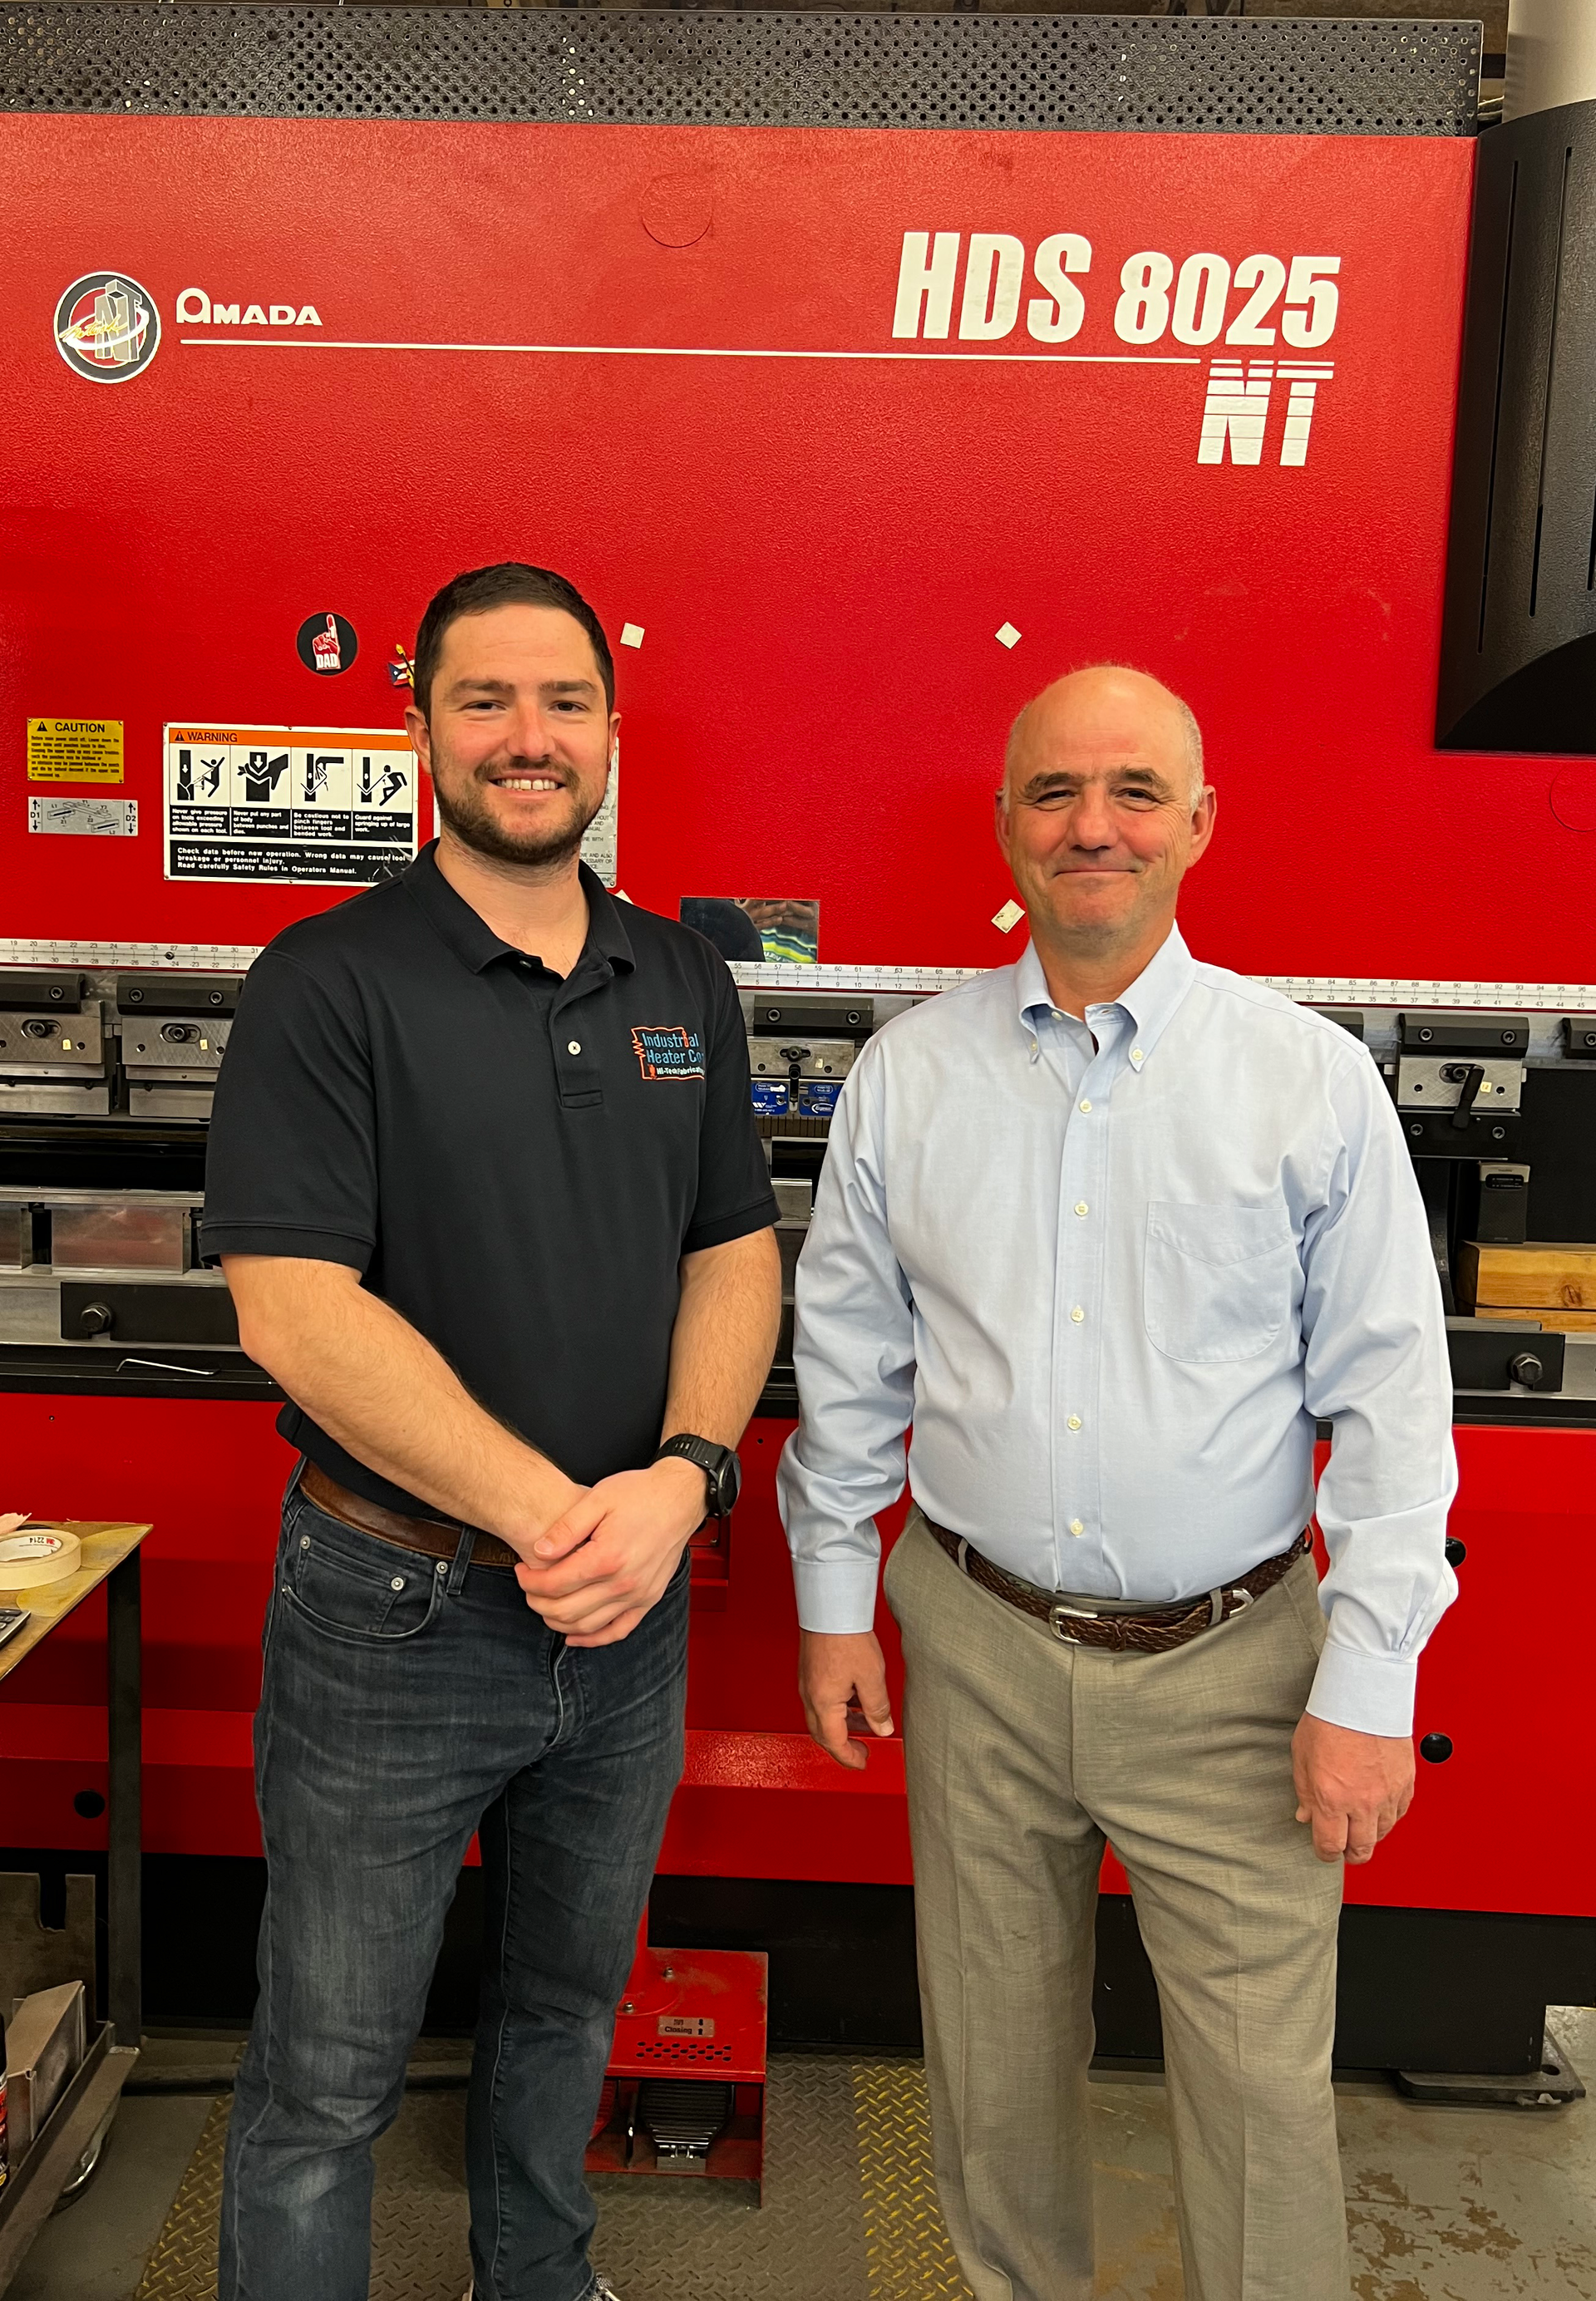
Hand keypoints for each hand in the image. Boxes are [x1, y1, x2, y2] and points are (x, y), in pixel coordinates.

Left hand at [513, 1457, 705, 1646]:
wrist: (679, 1497)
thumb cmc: (641, 1493)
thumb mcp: (598, 1498)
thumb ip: (566, 1527)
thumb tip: (539, 1551)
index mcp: (607, 1557)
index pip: (555, 1584)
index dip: (530, 1581)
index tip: (522, 1570)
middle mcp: (624, 1583)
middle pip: (566, 1610)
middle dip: (537, 1602)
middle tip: (528, 1586)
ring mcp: (638, 1595)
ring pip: (587, 1626)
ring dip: (558, 1621)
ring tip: (545, 1604)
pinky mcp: (648, 1599)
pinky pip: (618, 1631)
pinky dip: (593, 1638)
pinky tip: (575, 1635)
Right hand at [799, 1629, 894, 1771]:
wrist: (830, 1607)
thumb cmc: (846, 1637)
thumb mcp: (871, 1677)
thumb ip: (877, 1707)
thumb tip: (882, 1728)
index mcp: (823, 1703)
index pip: (835, 1743)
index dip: (850, 1757)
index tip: (862, 1763)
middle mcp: (810, 1696)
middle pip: (823, 1734)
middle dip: (842, 1746)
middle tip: (861, 1752)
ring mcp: (807, 1683)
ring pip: (821, 1717)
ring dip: (840, 1726)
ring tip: (864, 1724)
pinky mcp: (809, 1671)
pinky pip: (820, 1700)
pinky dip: (836, 1709)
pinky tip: (853, 1700)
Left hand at [1292, 1712, 1414, 1864]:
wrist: (1363, 1696)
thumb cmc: (1331, 1719)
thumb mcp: (1302, 1756)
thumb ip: (1304, 1791)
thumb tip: (1306, 1815)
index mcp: (1331, 1798)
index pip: (1330, 1846)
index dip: (1325, 1854)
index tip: (1324, 1850)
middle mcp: (1361, 1802)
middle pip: (1361, 1849)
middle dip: (1351, 1854)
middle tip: (1345, 1849)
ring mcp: (1386, 1794)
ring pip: (1382, 1833)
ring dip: (1370, 1835)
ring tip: (1360, 1827)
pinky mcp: (1404, 1784)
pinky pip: (1400, 1813)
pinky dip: (1389, 1816)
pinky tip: (1379, 1809)